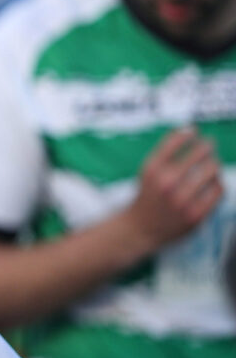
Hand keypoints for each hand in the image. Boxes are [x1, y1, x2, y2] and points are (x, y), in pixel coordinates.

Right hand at [124, 128, 222, 251]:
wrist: (140, 229)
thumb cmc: (148, 197)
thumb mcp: (148, 172)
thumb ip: (166, 151)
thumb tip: (190, 129)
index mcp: (152, 170)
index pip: (176, 141)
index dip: (189, 133)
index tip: (194, 132)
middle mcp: (166, 183)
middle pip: (201, 153)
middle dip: (207, 146)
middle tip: (209, 146)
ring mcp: (181, 199)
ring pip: (212, 169)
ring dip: (214, 164)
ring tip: (211, 165)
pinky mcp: (195, 214)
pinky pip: (218, 190)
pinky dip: (218, 183)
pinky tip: (212, 183)